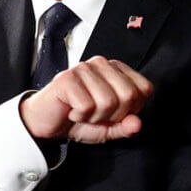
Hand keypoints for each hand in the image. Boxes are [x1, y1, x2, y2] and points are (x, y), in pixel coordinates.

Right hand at [19, 56, 153, 143]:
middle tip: (95, 114)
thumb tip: (137, 124)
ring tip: (82, 112)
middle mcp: (102, 63)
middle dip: (113, 115)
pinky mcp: (67, 78)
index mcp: (116, 69)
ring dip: (94, 117)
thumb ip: (125, 127)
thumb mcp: (107, 127)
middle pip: (128, 96)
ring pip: (108, 102)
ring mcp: (83, 68)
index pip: (144, 89)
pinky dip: (79, 117)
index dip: (132, 109)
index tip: (113, 113)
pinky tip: (71, 111)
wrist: (45, 123)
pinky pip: (87, 106)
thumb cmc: (77, 119)